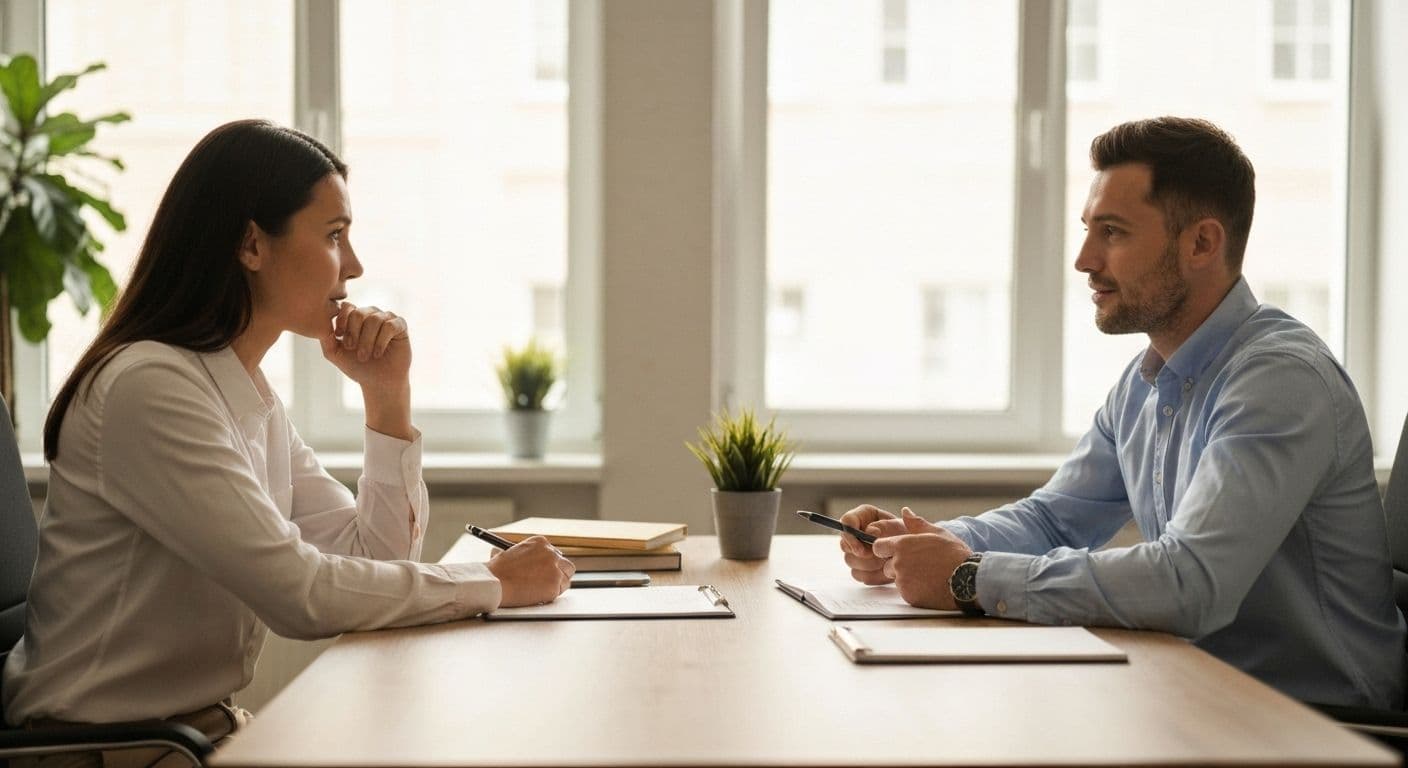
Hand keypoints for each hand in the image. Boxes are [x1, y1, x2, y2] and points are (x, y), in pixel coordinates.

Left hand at [321, 302, 413, 438]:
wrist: (379, 382)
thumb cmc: (357, 367)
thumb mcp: (335, 354)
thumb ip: (325, 339)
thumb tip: (320, 326)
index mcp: (356, 318)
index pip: (347, 307)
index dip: (342, 320)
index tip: (338, 336)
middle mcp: (371, 314)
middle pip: (359, 313)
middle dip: (354, 332)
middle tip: (352, 348)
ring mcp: (387, 319)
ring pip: (375, 319)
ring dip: (367, 340)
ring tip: (365, 356)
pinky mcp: (400, 326)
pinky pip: (390, 325)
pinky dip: (381, 341)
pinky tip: (378, 353)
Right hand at [485, 536, 574, 606]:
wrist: (494, 582)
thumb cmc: (497, 570)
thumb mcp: (511, 551)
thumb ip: (525, 555)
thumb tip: (528, 562)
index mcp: (540, 542)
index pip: (554, 553)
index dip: (550, 563)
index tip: (545, 570)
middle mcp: (550, 553)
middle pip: (565, 563)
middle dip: (558, 572)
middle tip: (548, 581)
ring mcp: (554, 569)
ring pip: (567, 577)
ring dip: (558, 583)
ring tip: (542, 589)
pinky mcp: (554, 585)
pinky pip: (560, 590)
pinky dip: (552, 594)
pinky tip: (540, 594)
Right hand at [837, 504, 907, 584]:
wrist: (918, 555)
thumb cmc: (913, 537)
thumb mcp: (907, 527)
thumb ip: (893, 524)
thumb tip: (879, 526)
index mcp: (864, 515)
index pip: (847, 521)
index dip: (852, 534)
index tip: (865, 544)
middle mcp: (856, 532)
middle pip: (844, 544)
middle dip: (862, 553)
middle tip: (880, 557)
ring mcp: (856, 551)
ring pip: (850, 560)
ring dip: (869, 565)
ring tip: (887, 563)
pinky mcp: (861, 567)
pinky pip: (858, 574)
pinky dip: (873, 576)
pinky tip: (886, 573)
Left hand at [870, 510, 972, 609]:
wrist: (969, 580)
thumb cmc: (955, 555)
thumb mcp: (938, 533)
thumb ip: (917, 523)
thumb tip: (905, 512)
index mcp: (902, 545)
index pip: (878, 547)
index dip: (886, 549)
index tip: (896, 551)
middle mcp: (899, 563)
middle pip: (887, 565)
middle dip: (898, 566)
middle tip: (921, 565)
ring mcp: (903, 581)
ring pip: (897, 580)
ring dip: (907, 579)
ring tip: (928, 575)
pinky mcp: (909, 597)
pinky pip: (906, 593)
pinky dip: (915, 591)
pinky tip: (930, 586)